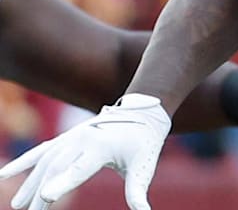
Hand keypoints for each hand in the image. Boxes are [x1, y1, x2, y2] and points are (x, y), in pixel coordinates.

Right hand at [0, 93, 170, 209]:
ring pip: (45, 162)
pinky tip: (4, 174)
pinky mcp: (66, 138)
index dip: (63, 183)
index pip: (79, 169)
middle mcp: (82, 139)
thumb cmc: (145, 143)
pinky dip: (23, 162)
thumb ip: (137, 190)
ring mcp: (72, 136)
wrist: (144, 113)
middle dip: (42, 194)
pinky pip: (41, 151)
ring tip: (18, 205)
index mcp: (101, 146)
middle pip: (57, 169)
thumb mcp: (144, 166)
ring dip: (29, 183)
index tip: (46, 197)